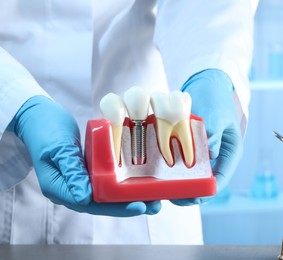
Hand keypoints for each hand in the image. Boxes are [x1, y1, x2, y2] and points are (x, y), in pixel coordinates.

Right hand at [7, 96, 160, 215]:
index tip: (138, 206)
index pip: (91, 204)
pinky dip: (121, 184)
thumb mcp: (58, 147)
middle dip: (128, 206)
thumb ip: (71, 171)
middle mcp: (70, 189)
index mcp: (59, 188)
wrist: (36, 114)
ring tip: (152, 199)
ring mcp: (78, 181)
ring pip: (105, 195)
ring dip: (128, 197)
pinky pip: (105, 181)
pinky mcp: (86, 171)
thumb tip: (85, 197)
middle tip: (154, 206)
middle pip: (102, 204)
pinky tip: (139, 183)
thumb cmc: (44, 127)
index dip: (116, 207)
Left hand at [172, 69, 242, 205]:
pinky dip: (170, 168)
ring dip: (177, 182)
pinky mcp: (188, 148)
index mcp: (229, 154)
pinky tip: (156, 170)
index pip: (219, 180)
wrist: (206, 84)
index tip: (189, 197)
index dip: (205, 192)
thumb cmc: (216, 98)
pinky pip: (179, 163)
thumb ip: (215, 131)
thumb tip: (211, 150)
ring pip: (190, 176)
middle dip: (188, 191)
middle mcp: (216, 158)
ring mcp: (201, 154)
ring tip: (160, 187)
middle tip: (169, 195)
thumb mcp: (218, 113)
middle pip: (203, 182)